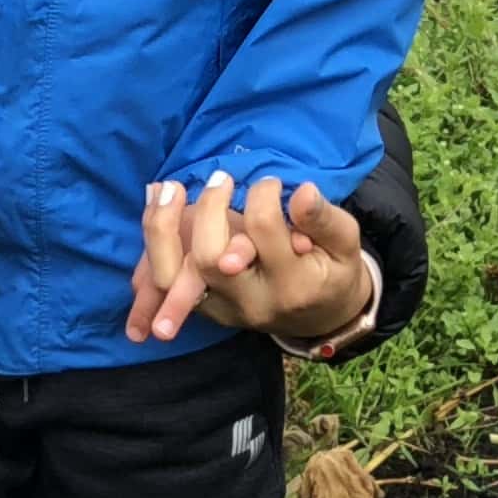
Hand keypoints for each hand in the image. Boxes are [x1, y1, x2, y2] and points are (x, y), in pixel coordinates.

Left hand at [128, 173, 375, 347]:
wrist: (321, 318)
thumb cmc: (333, 272)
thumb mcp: (346, 246)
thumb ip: (325, 220)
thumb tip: (302, 191)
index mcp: (291, 285)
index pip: (262, 230)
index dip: (263, 195)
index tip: (270, 182)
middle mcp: (250, 302)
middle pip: (208, 259)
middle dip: (208, 211)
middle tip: (222, 179)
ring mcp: (220, 309)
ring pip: (168, 277)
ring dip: (161, 227)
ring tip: (168, 187)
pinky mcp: (202, 307)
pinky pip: (160, 283)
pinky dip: (151, 241)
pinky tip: (155, 202)